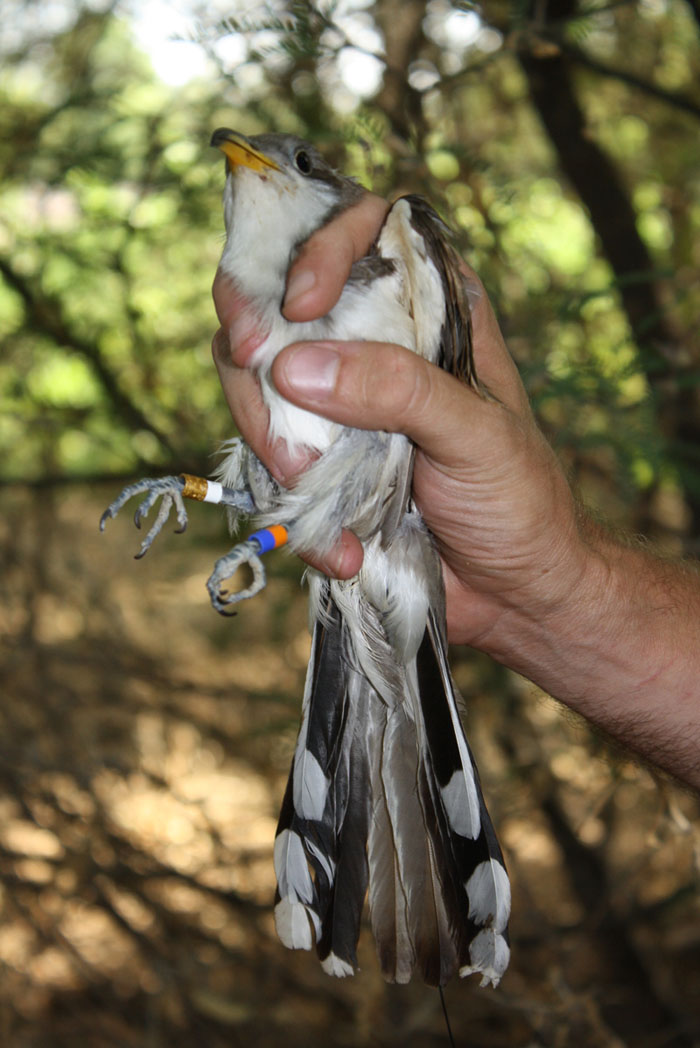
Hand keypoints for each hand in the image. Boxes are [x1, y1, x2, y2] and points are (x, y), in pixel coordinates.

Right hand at [211, 192, 587, 649]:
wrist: (511, 591)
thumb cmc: (517, 498)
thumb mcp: (473, 432)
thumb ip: (397, 389)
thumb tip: (293, 366)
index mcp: (431, 309)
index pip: (362, 228)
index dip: (320, 245)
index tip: (301, 304)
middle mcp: (374, 342)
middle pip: (280, 297)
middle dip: (256, 337)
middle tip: (256, 370)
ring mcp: (335, 402)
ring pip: (255, 377)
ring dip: (266, 430)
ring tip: (310, 483)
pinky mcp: (315, 458)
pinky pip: (264, 454)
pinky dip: (284, 500)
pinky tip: (340, 544)